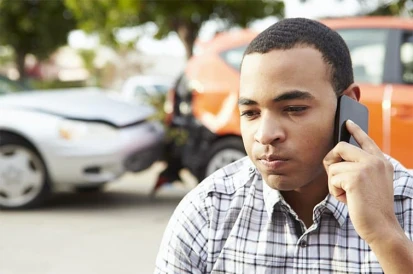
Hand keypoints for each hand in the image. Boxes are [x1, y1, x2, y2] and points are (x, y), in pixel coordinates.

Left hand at [323, 120, 396, 244]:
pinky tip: (347, 199)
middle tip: (335, 177)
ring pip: (333, 166)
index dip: (355, 130)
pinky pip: (332, 178)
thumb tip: (336, 159)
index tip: (347, 122)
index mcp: (381, 162)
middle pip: (340, 147)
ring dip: (334, 183)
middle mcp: (375, 161)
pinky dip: (334, 191)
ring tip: (348, 195)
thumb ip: (359, 168)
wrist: (381, 226)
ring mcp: (366, 167)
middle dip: (331, 161)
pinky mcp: (355, 177)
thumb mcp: (370, 183)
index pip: (367, 140)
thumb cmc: (372, 208)